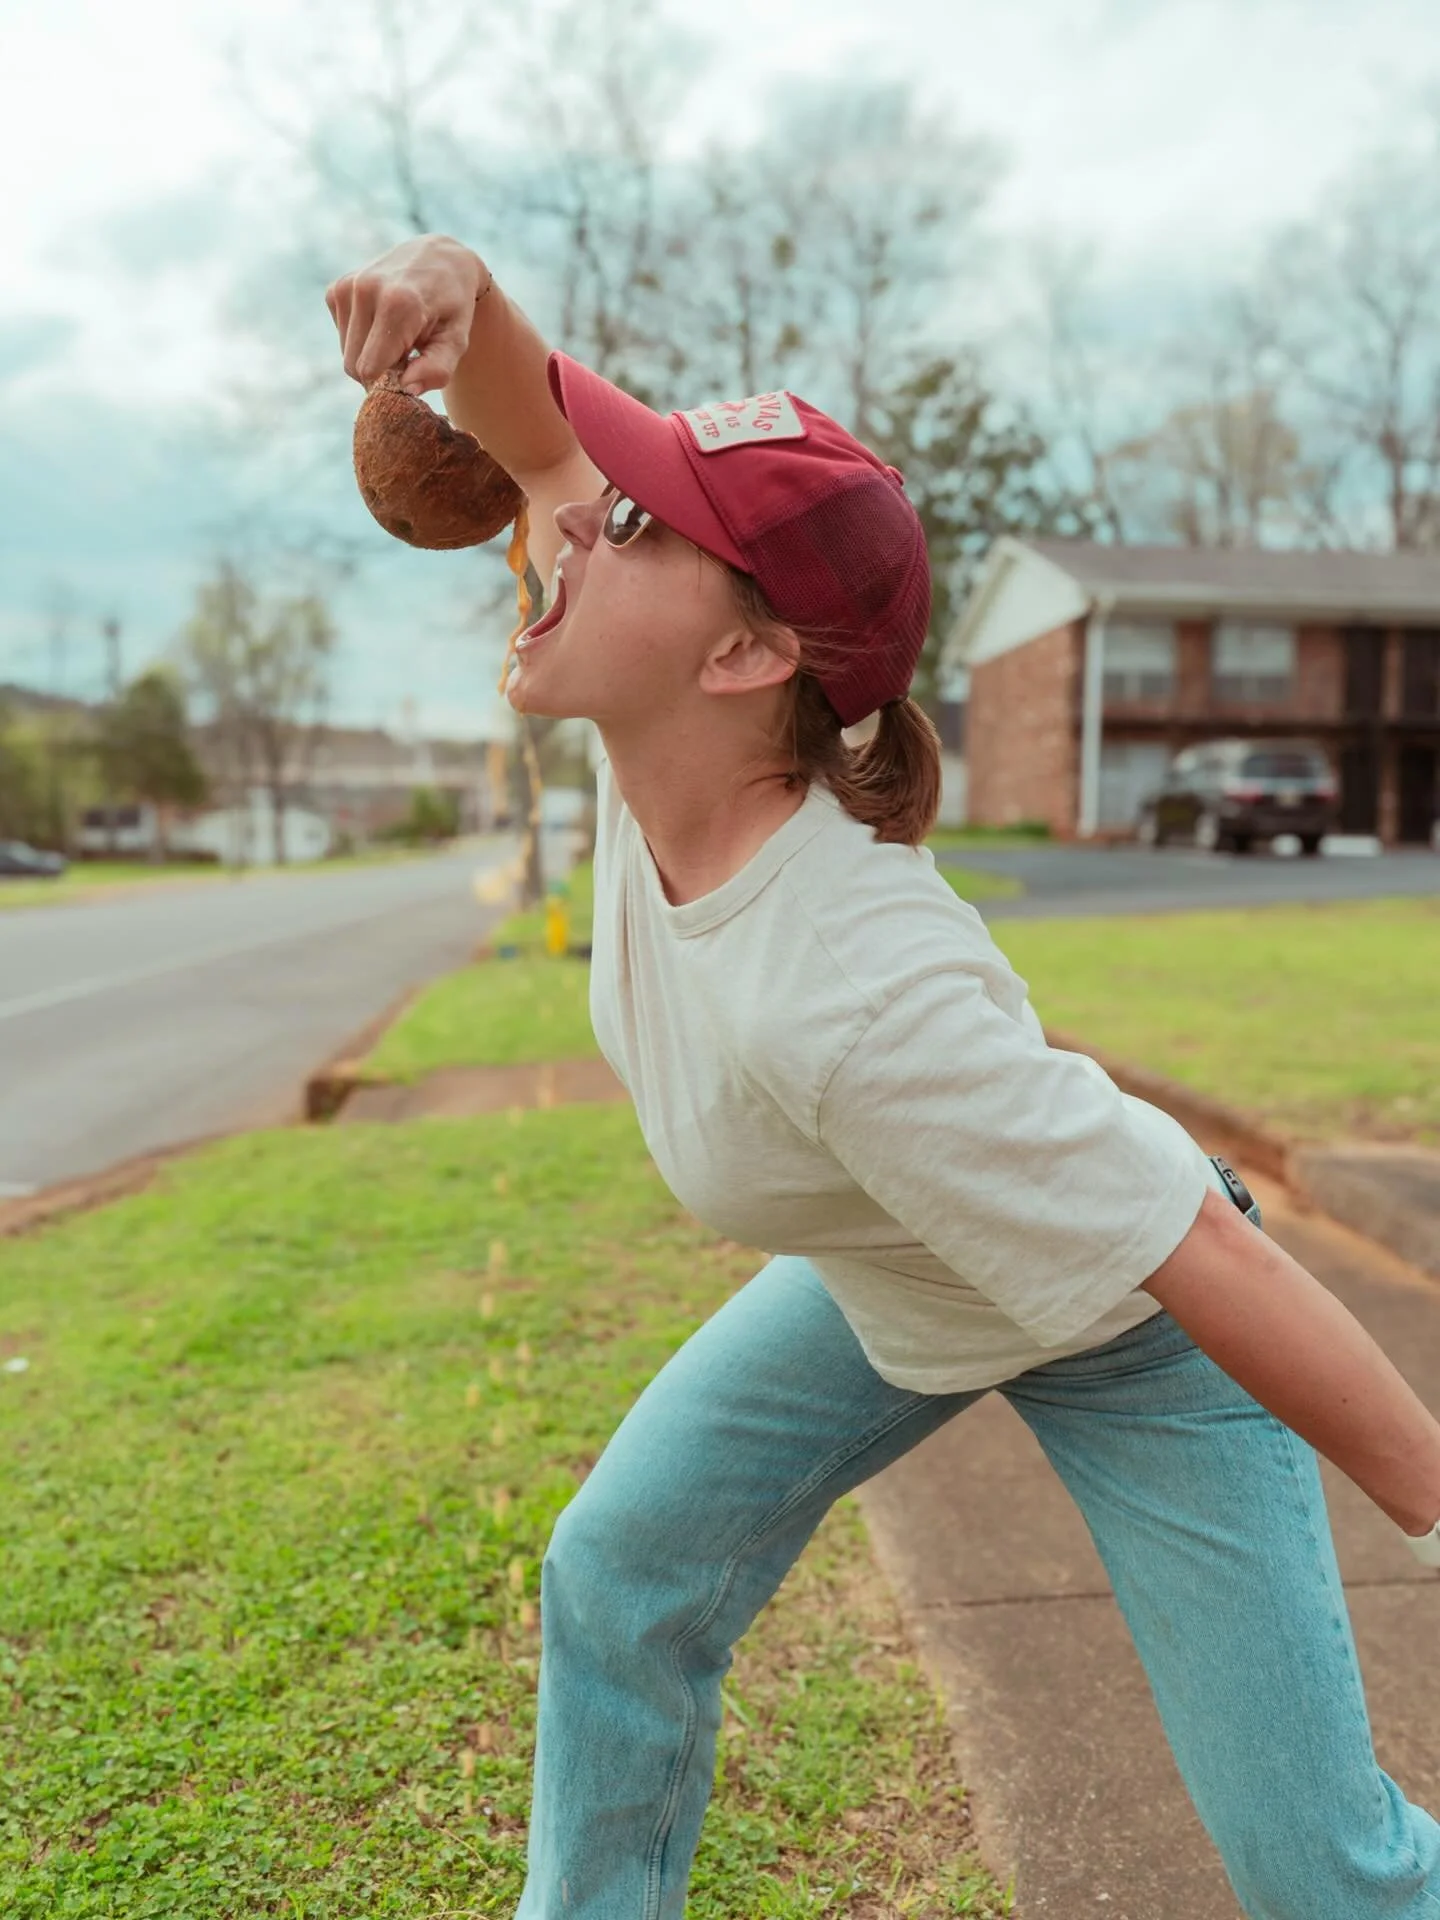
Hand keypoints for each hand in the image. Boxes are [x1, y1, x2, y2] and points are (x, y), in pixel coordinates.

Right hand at [325, 234, 487, 395]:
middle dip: (379, 371)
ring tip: (398, 336)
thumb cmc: (452, 307)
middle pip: (353, 365)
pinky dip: (361, 338)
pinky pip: (342, 335)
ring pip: (346, 353)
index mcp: (398, 304)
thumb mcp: (456, 341)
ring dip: (370, 355)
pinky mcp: (337, 288)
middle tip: (407, 355)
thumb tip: (405, 389)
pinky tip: (383, 322)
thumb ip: (436, 370)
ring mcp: (348, 286)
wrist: (439, 259)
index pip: (370, 369)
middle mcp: (366, 289)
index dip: (388, 382)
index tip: (411, 371)